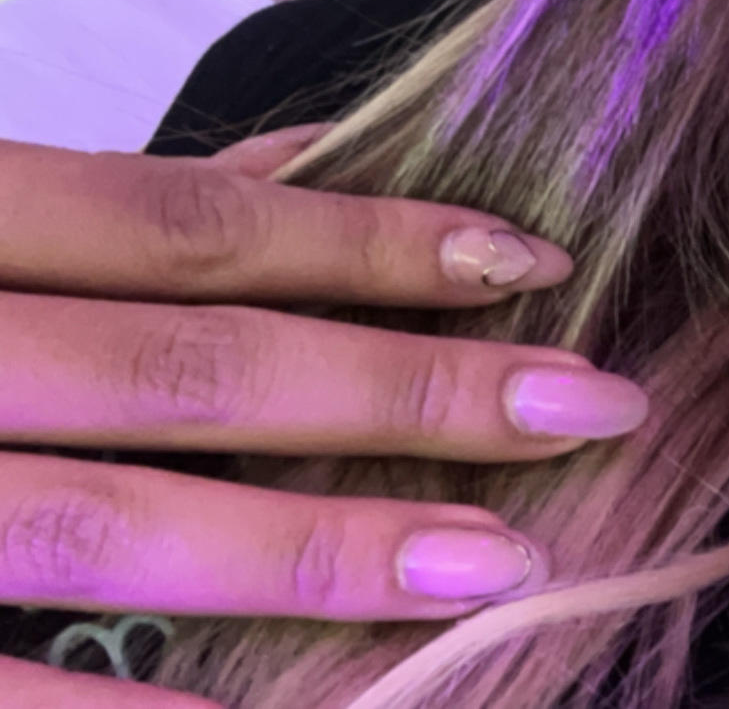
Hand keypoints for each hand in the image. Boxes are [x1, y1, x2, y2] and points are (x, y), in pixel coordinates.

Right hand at [0, 126, 648, 702]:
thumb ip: (129, 199)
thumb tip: (317, 155)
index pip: (194, 227)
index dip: (373, 245)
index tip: (535, 266)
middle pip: (197, 371)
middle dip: (409, 393)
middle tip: (588, 408)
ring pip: (115, 526)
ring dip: (323, 548)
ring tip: (499, 565)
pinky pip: (5, 691)